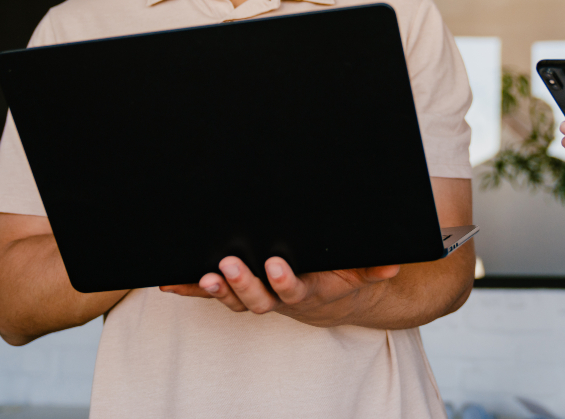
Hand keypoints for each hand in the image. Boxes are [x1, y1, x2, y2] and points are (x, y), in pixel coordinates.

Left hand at [160, 257, 400, 327]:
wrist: (324, 296)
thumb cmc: (339, 276)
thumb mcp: (360, 272)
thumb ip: (374, 268)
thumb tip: (394, 265)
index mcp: (306, 291)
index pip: (294, 291)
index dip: (284, 281)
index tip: (276, 265)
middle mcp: (277, 299)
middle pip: (256, 299)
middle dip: (242, 284)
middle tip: (229, 266)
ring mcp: (254, 297)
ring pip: (232, 300)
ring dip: (215, 289)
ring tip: (203, 275)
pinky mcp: (236, 292)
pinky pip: (211, 294)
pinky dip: (190, 290)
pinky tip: (169, 284)